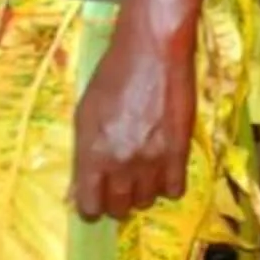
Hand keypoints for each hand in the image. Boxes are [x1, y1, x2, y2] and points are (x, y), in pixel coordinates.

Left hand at [72, 20, 195, 220]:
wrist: (152, 51)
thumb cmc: (112, 76)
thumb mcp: (84, 114)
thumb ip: (83, 153)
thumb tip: (80, 188)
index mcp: (91, 155)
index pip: (90, 207)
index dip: (92, 206)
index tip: (96, 197)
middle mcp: (120, 164)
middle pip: (119, 208)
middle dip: (116, 200)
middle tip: (119, 182)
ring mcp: (152, 160)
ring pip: (147, 202)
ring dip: (143, 191)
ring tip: (143, 172)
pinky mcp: (179, 152)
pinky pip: (175, 190)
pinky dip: (169, 185)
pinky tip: (165, 170)